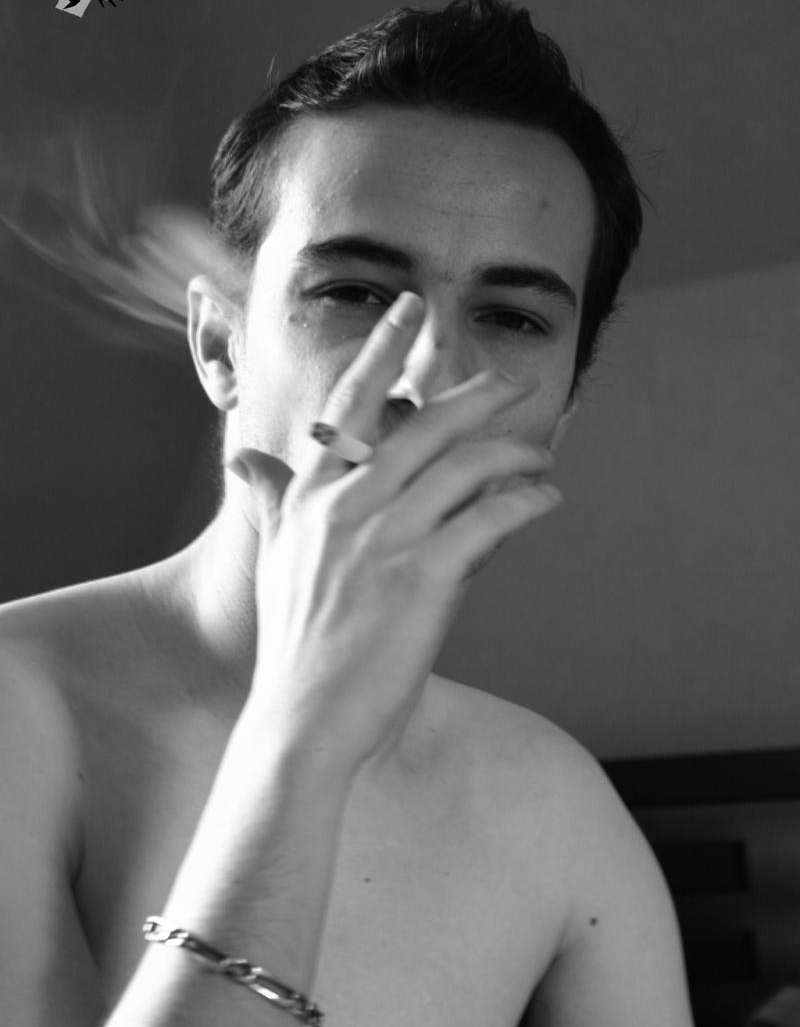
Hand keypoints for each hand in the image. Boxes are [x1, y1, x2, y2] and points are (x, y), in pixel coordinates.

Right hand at [227, 291, 561, 774]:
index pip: (350, 403)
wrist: (304, 718)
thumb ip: (270, 499)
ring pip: (466, 467)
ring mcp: (385, 538)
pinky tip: (547, 499)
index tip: (408, 308)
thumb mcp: (274, 558)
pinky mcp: (425, 577)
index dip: (382, 350)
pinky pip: (491, 520)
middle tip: (512, 378)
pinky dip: (526, 503)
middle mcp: (346, 504)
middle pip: (423, 425)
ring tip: (542, 453)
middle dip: (475, 394)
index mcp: (311, 494)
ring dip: (514, 453)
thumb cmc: (295, 642)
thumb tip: (242, 454)